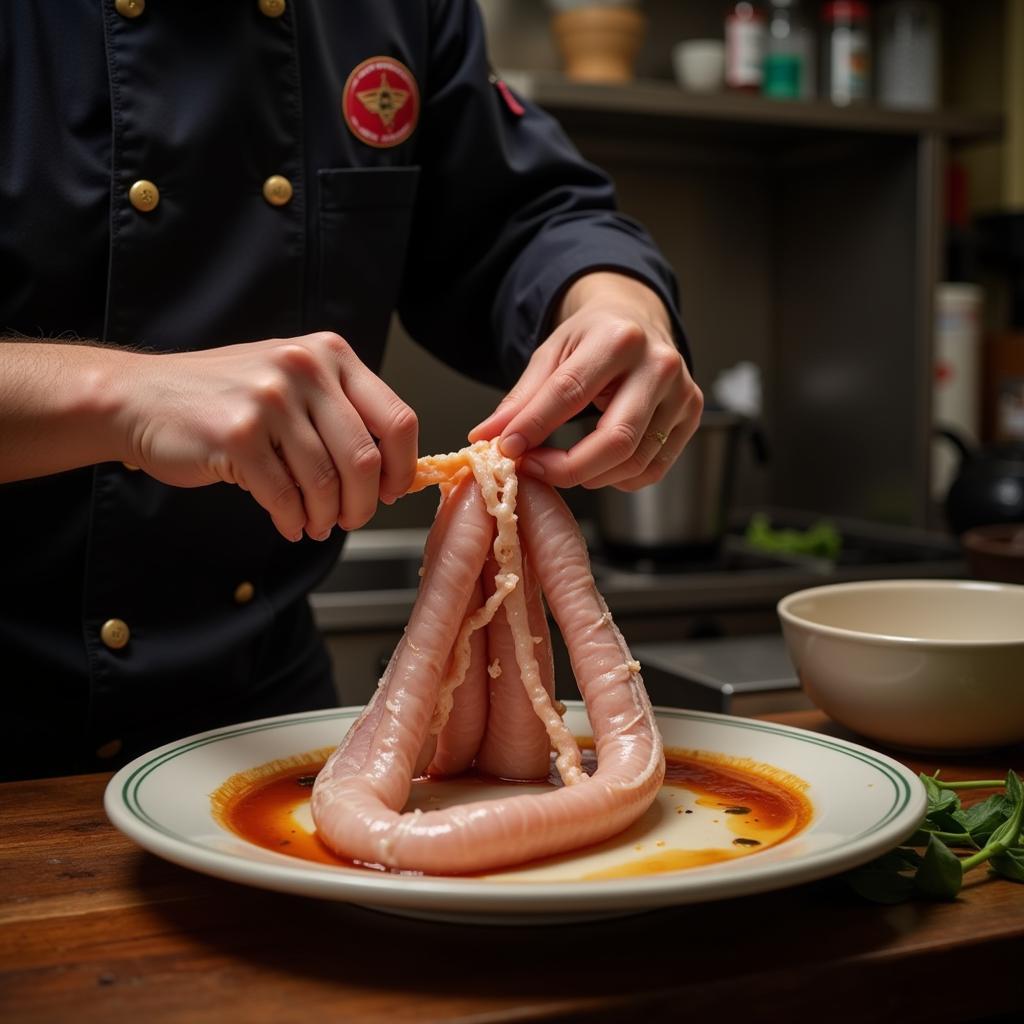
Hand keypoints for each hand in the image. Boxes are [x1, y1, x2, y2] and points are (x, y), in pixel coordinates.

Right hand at [116, 332, 417, 540]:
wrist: (141, 398)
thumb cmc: (224, 396)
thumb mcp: (293, 382)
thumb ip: (341, 414)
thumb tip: (389, 474)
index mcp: (330, 354)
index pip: (397, 419)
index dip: (401, 467)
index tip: (391, 492)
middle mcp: (305, 369)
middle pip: (364, 459)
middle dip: (362, 503)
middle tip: (350, 519)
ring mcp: (270, 400)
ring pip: (325, 483)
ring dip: (324, 516)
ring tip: (314, 524)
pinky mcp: (238, 435)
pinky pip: (285, 496)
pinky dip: (293, 520)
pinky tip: (289, 523)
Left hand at [469, 273, 701, 489]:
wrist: (637, 319)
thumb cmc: (593, 337)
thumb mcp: (551, 354)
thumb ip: (521, 399)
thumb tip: (486, 438)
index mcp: (618, 339)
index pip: (571, 393)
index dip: (535, 427)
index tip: (507, 450)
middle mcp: (659, 365)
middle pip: (615, 440)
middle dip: (567, 468)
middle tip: (535, 470)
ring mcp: (683, 393)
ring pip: (634, 461)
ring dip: (589, 477)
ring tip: (560, 466)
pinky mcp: (692, 415)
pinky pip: (652, 469)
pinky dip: (618, 479)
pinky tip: (596, 466)